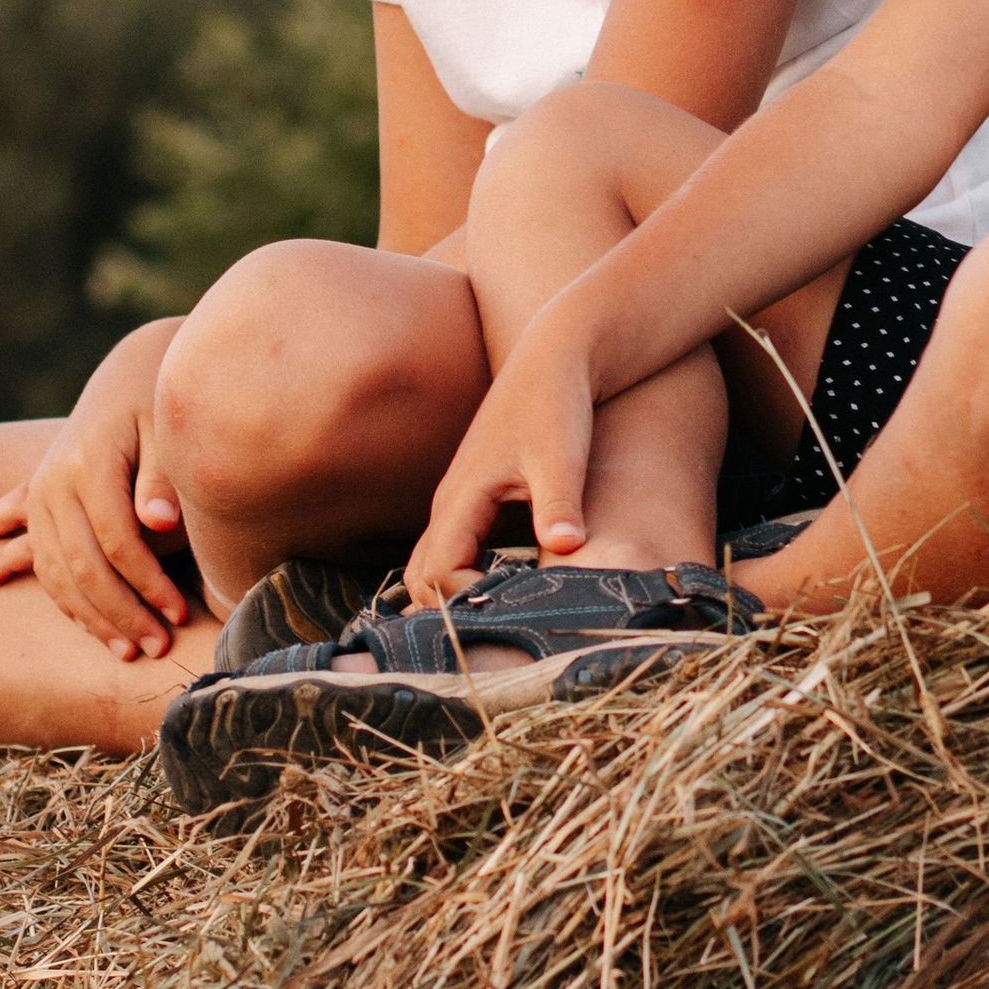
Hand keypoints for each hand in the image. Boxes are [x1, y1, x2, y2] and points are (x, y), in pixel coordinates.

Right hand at [0, 325, 191, 658]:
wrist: (128, 374)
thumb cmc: (160, 404)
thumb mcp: (167, 427)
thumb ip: (163, 477)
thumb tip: (160, 523)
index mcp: (89, 461)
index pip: (117, 540)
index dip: (148, 583)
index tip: (180, 615)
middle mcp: (55, 481)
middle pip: (82, 564)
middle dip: (122, 612)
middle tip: (157, 648)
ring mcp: (41, 495)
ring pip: (56, 571)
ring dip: (90, 617)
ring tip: (126, 651)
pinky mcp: (40, 504)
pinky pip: (42, 562)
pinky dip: (61, 597)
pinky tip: (83, 628)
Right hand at [404, 321, 599, 603]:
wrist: (556, 357)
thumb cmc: (557, 404)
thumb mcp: (561, 456)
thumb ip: (559, 504)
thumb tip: (567, 545)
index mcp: (462, 497)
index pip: (438, 575)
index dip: (468, 603)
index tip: (515, 615)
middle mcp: (449, 502)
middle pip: (421, 578)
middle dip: (448, 610)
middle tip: (500, 631)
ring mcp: (458, 498)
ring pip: (430, 563)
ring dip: (452, 595)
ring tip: (501, 618)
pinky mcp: (475, 495)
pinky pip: (450, 548)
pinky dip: (462, 575)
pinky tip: (504, 588)